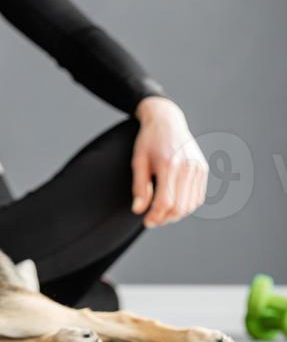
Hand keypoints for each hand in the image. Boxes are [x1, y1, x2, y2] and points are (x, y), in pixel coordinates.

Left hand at [131, 96, 208, 227]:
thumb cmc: (149, 139)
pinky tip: (174, 204)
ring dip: (176, 214)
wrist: (167, 120)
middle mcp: (187, 167)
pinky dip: (187, 205)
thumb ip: (139, 186)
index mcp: (168, 164)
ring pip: (191, 205)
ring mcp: (198, 168)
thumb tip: (138, 210)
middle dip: (165, 218)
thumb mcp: (138, 160)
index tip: (146, 221)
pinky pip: (198, 197)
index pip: (165, 202)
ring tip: (162, 213)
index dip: (155, 216)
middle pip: (180, 207)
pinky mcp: (203, 169)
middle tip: (153, 220)